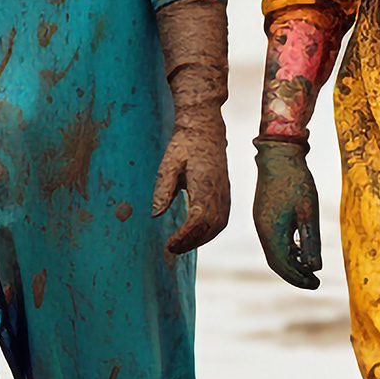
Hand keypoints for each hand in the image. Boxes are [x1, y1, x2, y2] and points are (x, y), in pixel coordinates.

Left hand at [151, 116, 230, 255]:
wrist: (206, 129)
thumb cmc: (185, 144)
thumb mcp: (168, 163)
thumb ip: (163, 189)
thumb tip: (155, 215)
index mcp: (204, 185)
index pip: (198, 219)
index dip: (185, 235)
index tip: (170, 243)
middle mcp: (218, 192)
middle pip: (209, 228)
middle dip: (191, 242)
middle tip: (172, 250)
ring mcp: (224, 194)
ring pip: (217, 226)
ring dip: (200, 240)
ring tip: (181, 246)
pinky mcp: (224, 194)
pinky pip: (220, 220)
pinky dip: (209, 232)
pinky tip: (195, 235)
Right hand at [253, 138, 321, 287]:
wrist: (279, 155)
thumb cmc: (296, 181)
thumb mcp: (309, 212)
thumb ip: (311, 240)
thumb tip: (315, 268)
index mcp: (272, 231)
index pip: (283, 265)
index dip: (299, 279)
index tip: (316, 284)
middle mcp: (262, 230)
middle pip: (276, 262)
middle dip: (295, 275)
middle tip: (315, 282)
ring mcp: (261, 222)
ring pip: (274, 252)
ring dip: (291, 263)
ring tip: (310, 270)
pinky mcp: (264, 215)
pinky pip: (274, 240)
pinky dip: (287, 250)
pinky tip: (301, 250)